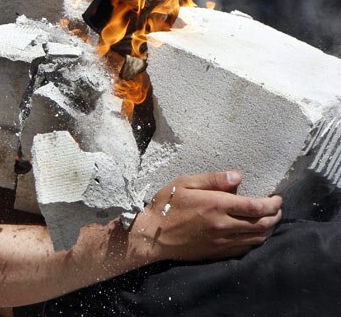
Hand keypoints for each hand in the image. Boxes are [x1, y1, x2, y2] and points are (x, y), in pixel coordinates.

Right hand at [130, 171, 281, 261]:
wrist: (152, 235)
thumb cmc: (166, 205)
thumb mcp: (185, 183)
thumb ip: (213, 179)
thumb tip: (238, 177)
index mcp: (216, 205)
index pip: (256, 207)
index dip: (273, 203)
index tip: (278, 198)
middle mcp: (223, 225)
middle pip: (262, 224)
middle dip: (275, 216)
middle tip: (277, 208)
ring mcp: (221, 241)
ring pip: (256, 238)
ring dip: (268, 229)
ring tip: (269, 220)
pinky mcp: (217, 252)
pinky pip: (244, 249)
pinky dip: (255, 241)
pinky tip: (254, 234)